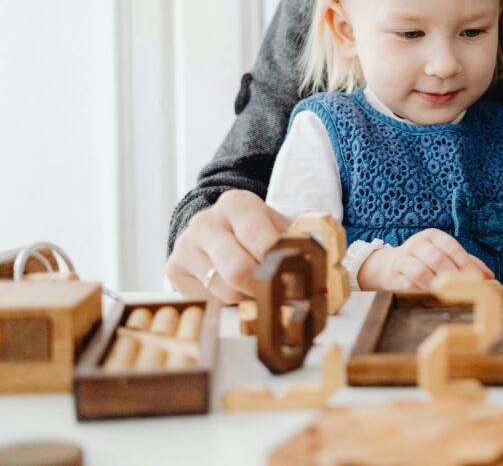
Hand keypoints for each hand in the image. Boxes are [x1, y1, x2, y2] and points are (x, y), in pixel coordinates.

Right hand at [166, 189, 291, 303]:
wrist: (216, 227)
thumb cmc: (256, 230)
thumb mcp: (278, 227)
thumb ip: (297, 245)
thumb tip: (323, 275)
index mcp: (237, 204)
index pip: (264, 243)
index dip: (283, 268)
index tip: (300, 284)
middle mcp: (206, 221)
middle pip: (239, 271)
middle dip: (264, 289)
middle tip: (281, 297)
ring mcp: (186, 245)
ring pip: (224, 291)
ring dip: (248, 300)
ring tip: (259, 293)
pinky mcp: (174, 268)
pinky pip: (207, 300)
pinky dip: (227, 304)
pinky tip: (235, 293)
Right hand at [357, 228, 494, 290]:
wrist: (391, 265)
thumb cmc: (426, 260)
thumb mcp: (446, 255)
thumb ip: (468, 262)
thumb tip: (489, 277)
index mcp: (433, 236)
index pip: (452, 248)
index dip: (466, 264)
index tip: (477, 280)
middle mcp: (417, 244)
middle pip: (437, 259)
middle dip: (452, 276)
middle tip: (464, 290)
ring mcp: (403, 258)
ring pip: (421, 272)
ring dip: (436, 285)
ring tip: (448, 294)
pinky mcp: (394, 275)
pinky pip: (408, 285)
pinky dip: (421, 292)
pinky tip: (431, 297)